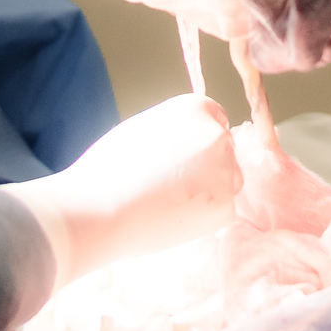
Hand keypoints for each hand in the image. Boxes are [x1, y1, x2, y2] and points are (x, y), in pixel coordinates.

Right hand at [3, 95, 241, 285]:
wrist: (101, 209)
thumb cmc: (108, 168)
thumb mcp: (142, 129)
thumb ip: (173, 131)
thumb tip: (182, 144)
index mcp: (195, 108)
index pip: (216, 120)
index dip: (203, 141)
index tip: (190, 158)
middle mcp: (217, 134)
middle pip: (225, 151)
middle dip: (208, 167)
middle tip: (177, 187)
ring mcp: (225, 170)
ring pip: (229, 182)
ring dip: (211, 192)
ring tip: (173, 205)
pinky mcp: (225, 206)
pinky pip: (223, 212)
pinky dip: (205, 220)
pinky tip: (176, 221)